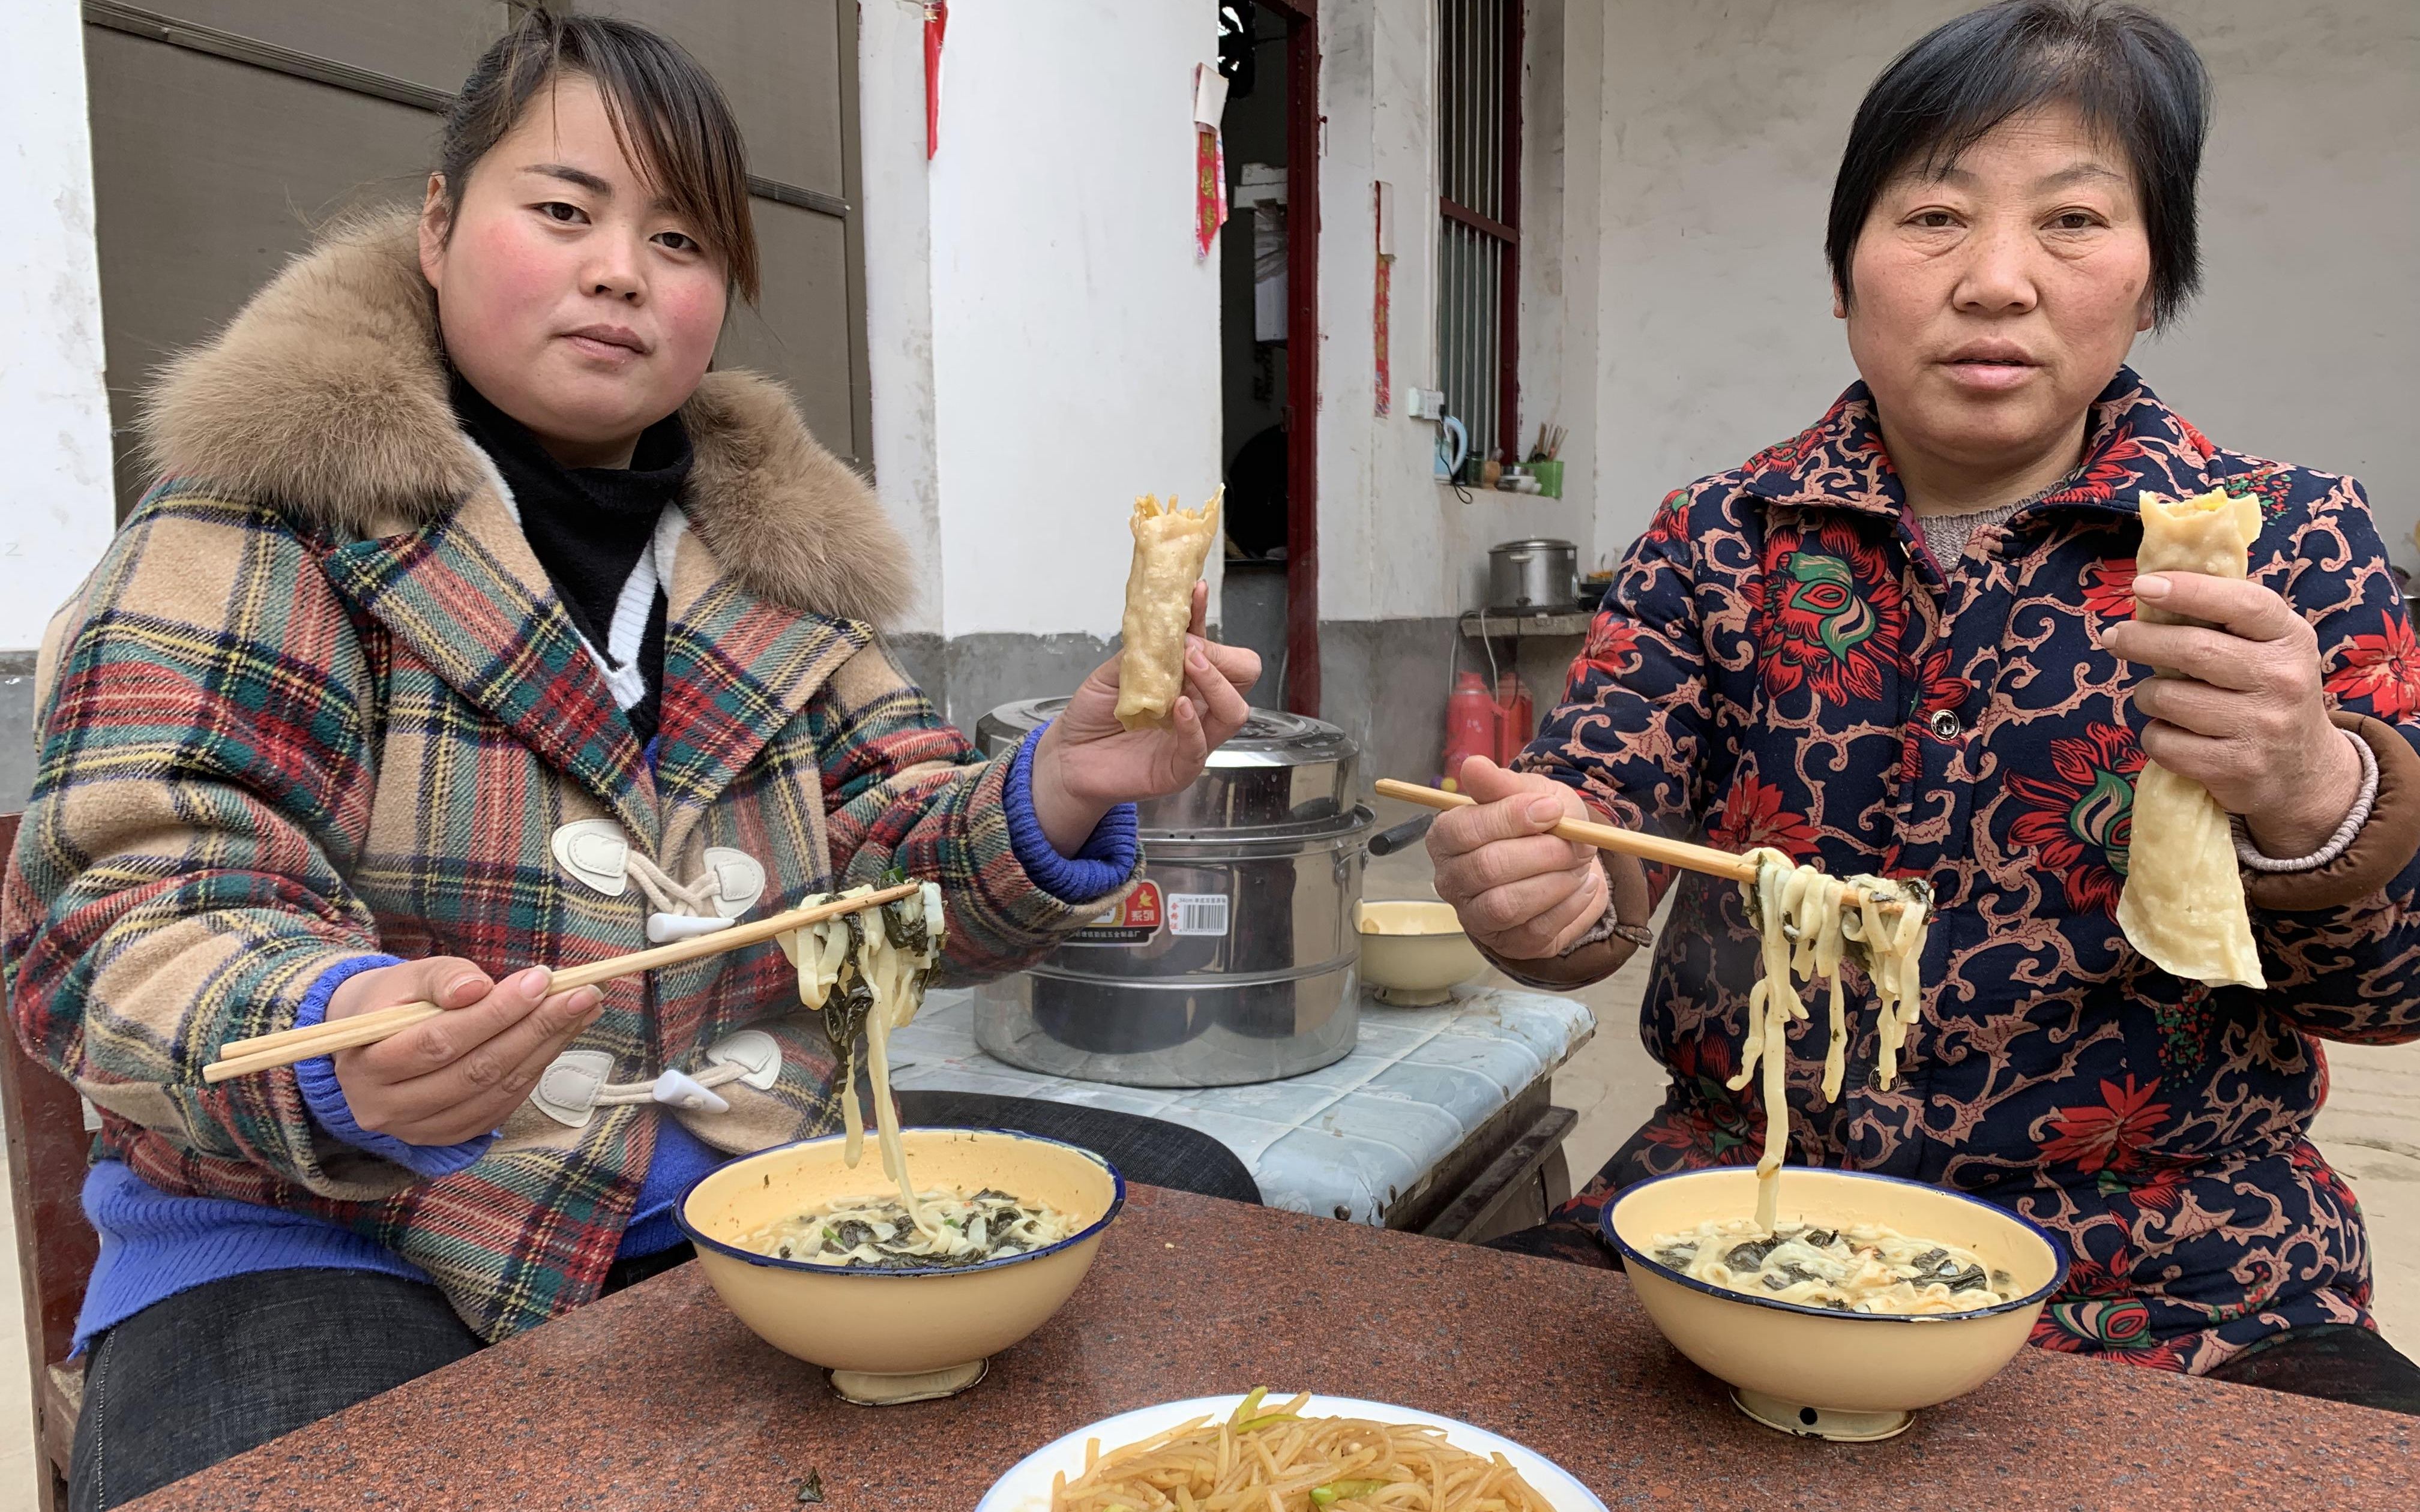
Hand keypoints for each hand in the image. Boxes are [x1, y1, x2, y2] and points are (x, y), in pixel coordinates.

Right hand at [326, 958, 603, 1145]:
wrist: (372, 1043)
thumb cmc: (395, 1003)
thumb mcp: (408, 978)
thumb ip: (441, 978)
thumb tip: (477, 988)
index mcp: (365, 1065)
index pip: (439, 1041)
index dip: (494, 1012)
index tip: (541, 980)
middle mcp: (387, 1108)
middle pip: (475, 1070)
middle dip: (536, 1028)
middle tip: (583, 995)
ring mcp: (419, 1130)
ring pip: (495, 1090)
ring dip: (547, 1047)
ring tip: (584, 1009)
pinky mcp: (450, 1136)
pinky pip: (503, 1105)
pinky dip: (537, 1069)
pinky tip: (562, 1036)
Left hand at [1029, 580, 1259, 851]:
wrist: (1069, 756)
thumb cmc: (1093, 715)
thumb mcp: (1115, 671)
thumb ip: (1144, 651)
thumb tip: (1166, 622)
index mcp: (1187, 680)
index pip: (1217, 648)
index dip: (1208, 621)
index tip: (1195, 593)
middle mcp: (1197, 706)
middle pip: (1241, 677)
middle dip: (1222, 657)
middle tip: (1192, 649)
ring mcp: (1193, 738)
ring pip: (1233, 711)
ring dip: (1216, 684)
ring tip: (1192, 666)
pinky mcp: (1179, 768)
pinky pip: (1200, 748)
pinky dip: (1194, 725)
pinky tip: (1180, 706)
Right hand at [1426, 756, 1608, 959]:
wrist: (1565, 857)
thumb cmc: (1538, 821)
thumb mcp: (1527, 792)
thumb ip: (1502, 783)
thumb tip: (1473, 766)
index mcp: (1445, 836)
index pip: (1464, 830)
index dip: (1511, 819)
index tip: (1552, 809)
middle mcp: (1450, 880)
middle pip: (1487, 868)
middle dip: (1542, 853)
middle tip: (1576, 842)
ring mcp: (1474, 916)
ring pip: (1508, 904)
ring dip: (1556, 881)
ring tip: (1578, 864)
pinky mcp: (1506, 942)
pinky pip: (1535, 931)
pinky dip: (1569, 905)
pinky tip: (1580, 886)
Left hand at [2102, 571, 2361, 856]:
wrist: (2304, 772)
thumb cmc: (2269, 693)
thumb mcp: (2270, 648)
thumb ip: (2227, 618)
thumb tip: (2155, 585)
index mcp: (2291, 639)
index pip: (2243, 604)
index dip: (2189, 590)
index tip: (2143, 584)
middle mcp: (2283, 680)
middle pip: (2193, 650)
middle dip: (2140, 641)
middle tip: (2114, 637)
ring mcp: (2261, 727)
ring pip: (2167, 698)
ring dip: (2147, 694)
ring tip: (2156, 695)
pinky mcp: (2235, 767)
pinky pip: (2162, 742)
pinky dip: (2154, 735)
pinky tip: (2172, 733)